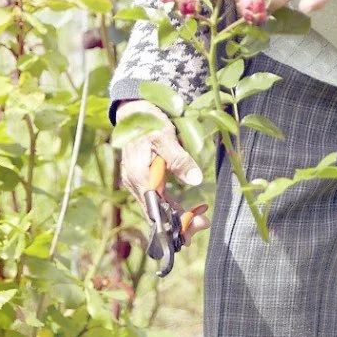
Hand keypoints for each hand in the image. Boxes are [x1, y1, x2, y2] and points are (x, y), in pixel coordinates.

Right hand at [116, 99, 209, 245]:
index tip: (195, 225)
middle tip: (203, 223)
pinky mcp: (142, 179)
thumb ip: (179, 159)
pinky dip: (171, 205)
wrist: (133, 112)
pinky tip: (186, 208)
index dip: (175, 221)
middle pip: (156, 212)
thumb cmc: (149, 122)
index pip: (156, 209)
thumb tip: (196, 180)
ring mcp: (137, 182)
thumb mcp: (166, 137)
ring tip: (200, 220)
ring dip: (177, 215)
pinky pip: (156, 198)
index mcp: (139, 175)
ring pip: (157, 207)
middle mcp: (135, 183)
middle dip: (180, 222)